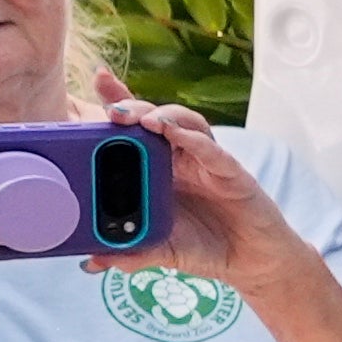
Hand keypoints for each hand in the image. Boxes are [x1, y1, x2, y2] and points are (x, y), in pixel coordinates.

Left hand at [85, 90, 302, 284]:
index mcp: (159, 169)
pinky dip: (195, 140)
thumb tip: (92, 262)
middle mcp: (182, 158)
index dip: (119, 99)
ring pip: (187, 124)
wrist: (250, 263)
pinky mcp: (233, 174)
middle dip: (135, 106)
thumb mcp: (161, 251)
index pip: (136, 127)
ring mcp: (207, 162)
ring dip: (165, 117)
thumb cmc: (206, 247)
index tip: (99, 78)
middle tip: (114, 111)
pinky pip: (213, 151)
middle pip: (156, 118)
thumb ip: (131, 253)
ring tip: (145, 121)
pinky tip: (178, 136)